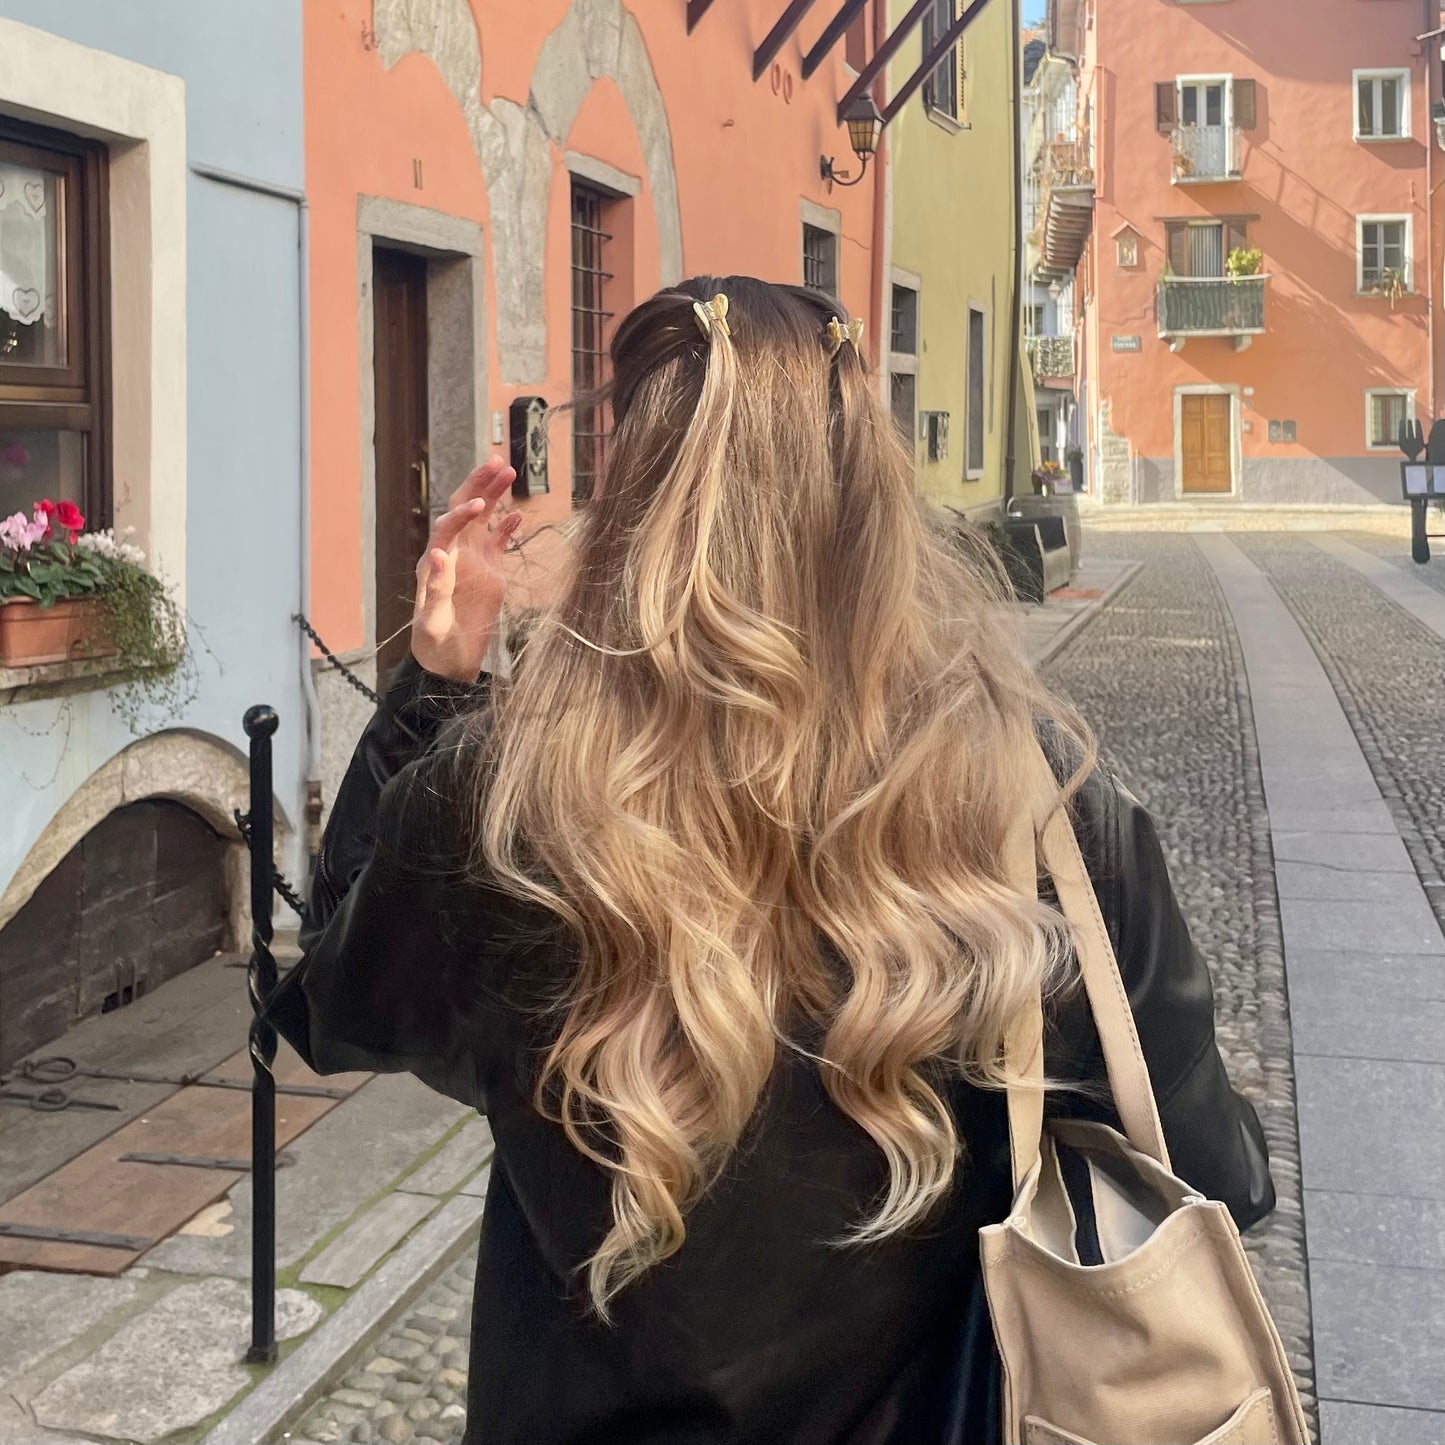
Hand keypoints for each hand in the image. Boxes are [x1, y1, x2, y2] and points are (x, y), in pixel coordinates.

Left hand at [411, 458, 521, 681]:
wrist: (449, 663)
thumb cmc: (434, 645)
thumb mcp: (432, 621)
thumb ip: (436, 589)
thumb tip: (438, 553)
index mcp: (435, 563)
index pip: (447, 526)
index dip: (462, 512)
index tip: (482, 503)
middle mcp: (452, 555)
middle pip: (463, 510)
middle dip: (478, 485)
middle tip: (496, 462)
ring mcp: (472, 562)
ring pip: (483, 520)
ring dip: (494, 495)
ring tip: (509, 471)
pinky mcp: (488, 573)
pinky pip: (497, 543)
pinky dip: (507, 527)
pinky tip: (518, 514)